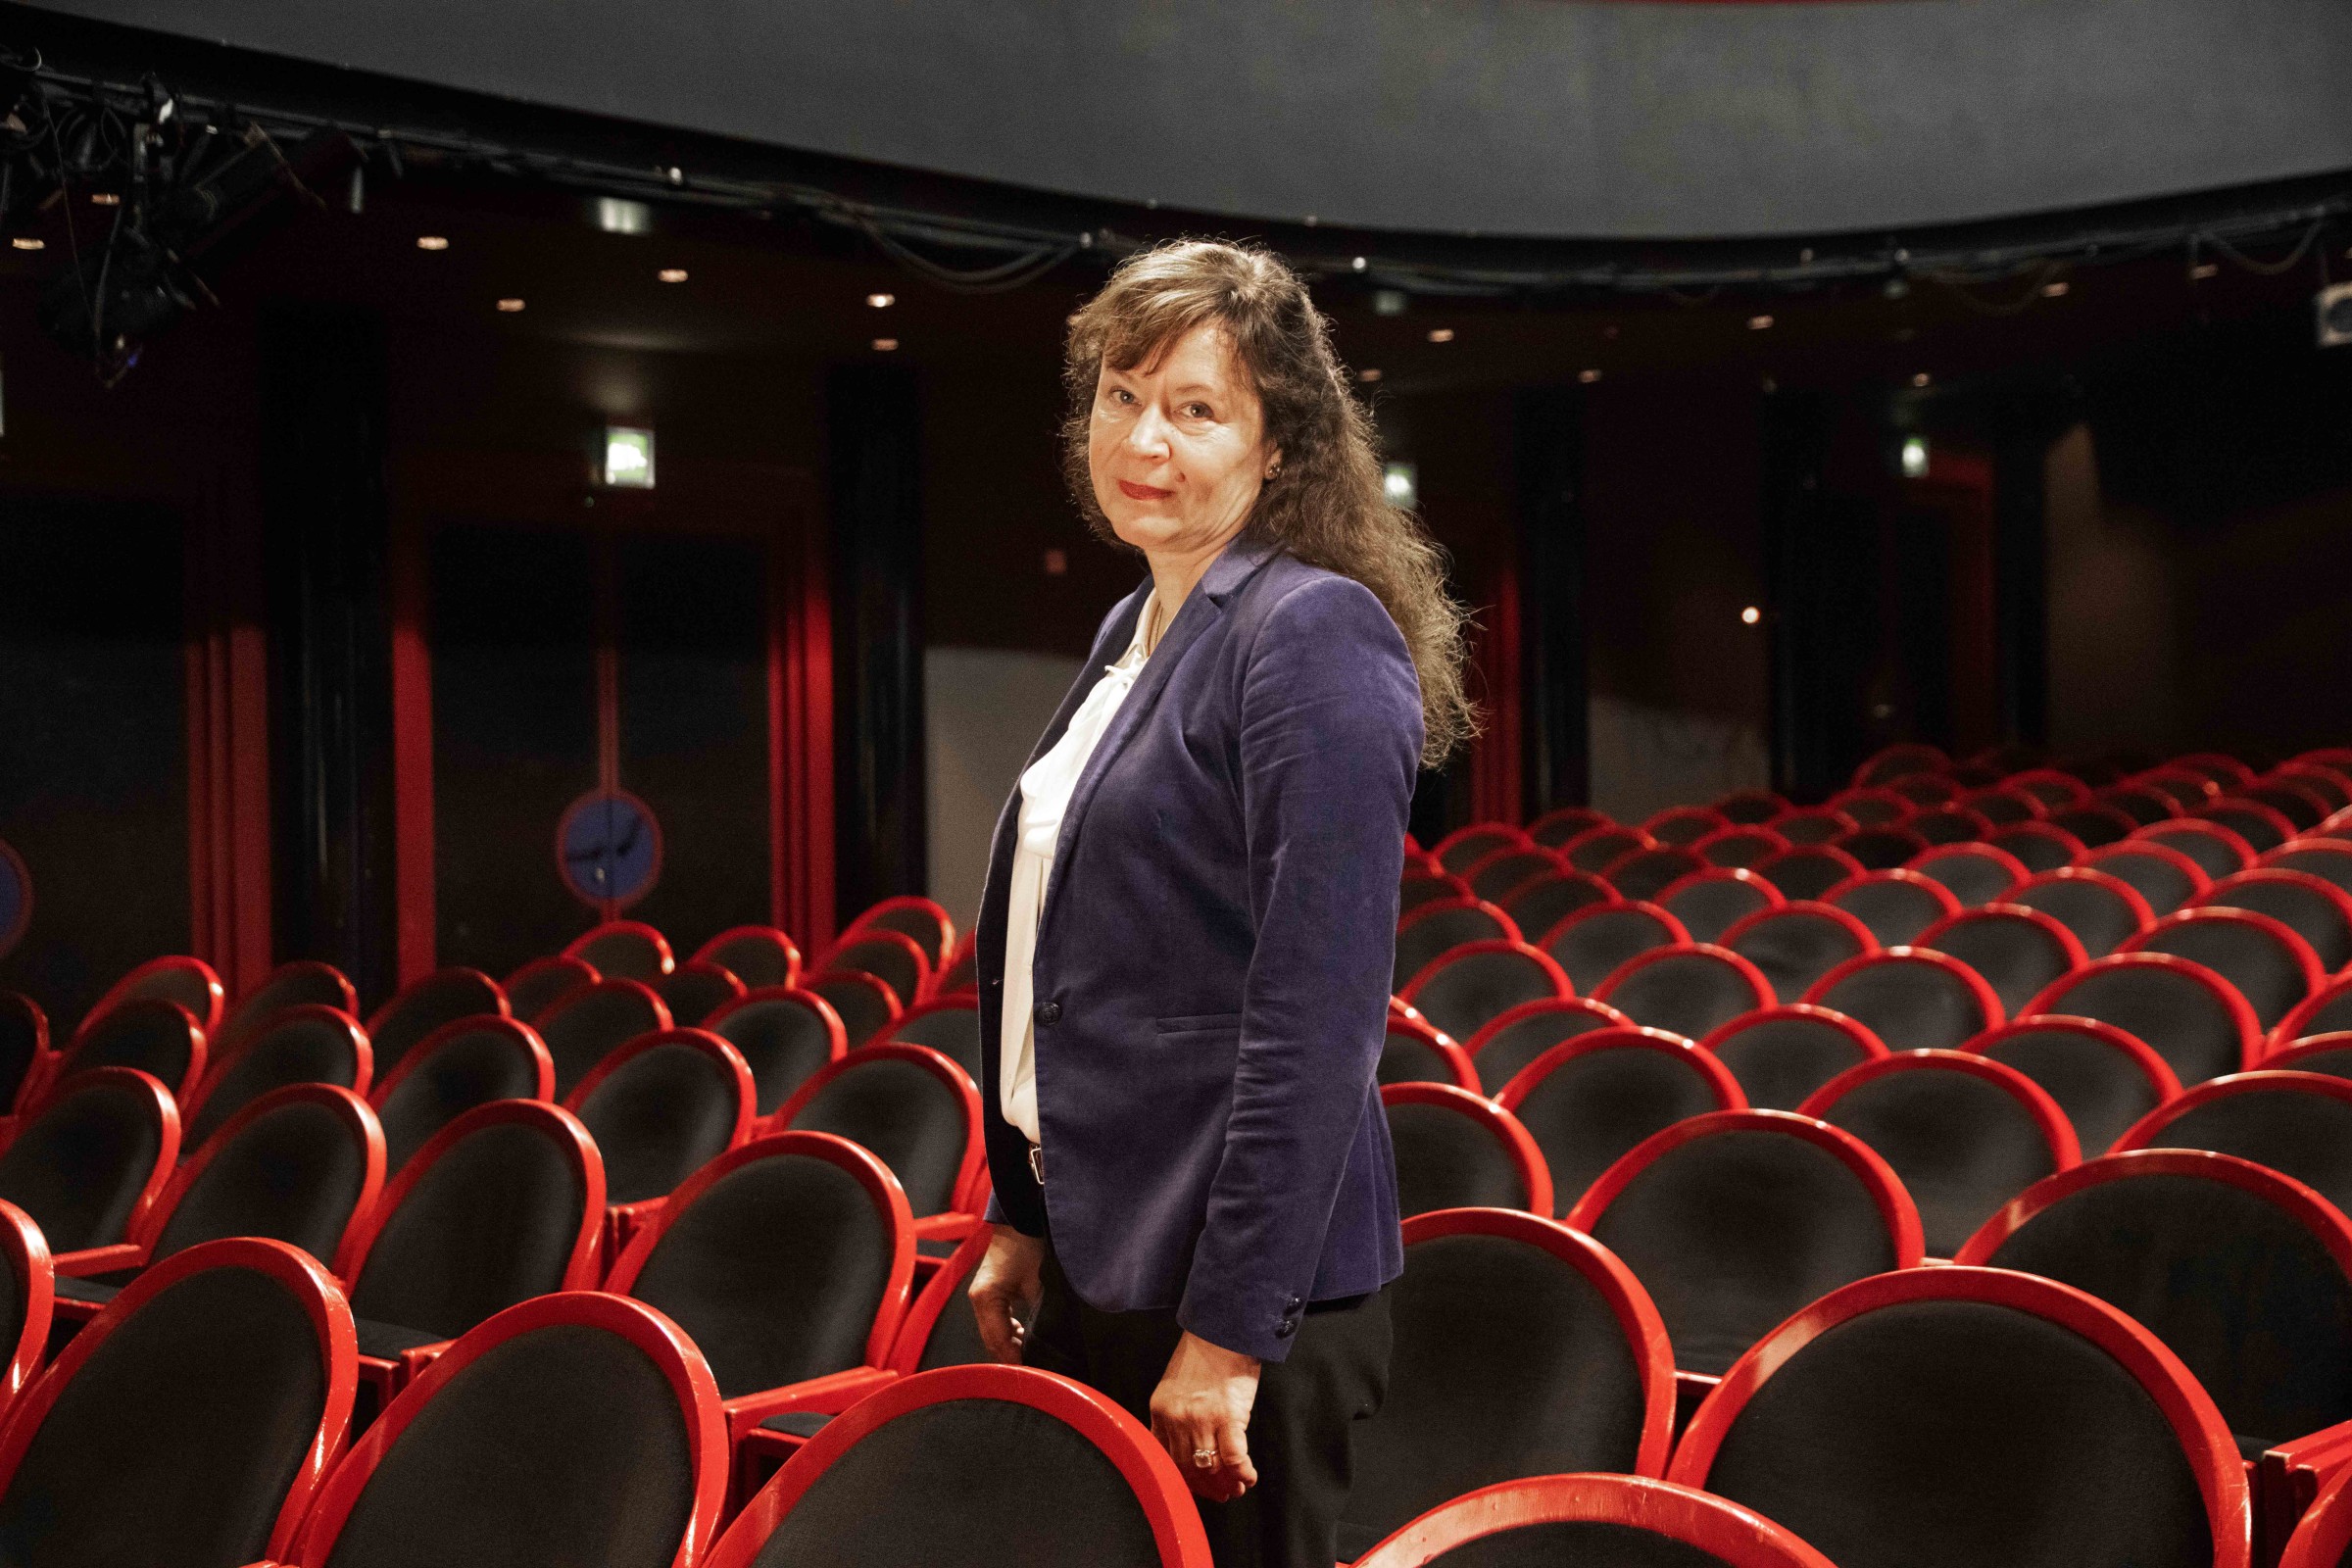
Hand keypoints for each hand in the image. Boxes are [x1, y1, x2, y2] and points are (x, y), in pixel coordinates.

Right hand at [968, 1225, 1044, 1363]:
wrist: (1021, 1221)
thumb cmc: (1029, 1245)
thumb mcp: (1039, 1282)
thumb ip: (1040, 1312)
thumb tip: (1049, 1340)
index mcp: (986, 1298)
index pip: (999, 1340)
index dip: (1017, 1359)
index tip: (1036, 1374)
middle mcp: (980, 1300)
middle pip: (994, 1341)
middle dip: (1015, 1357)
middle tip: (1040, 1370)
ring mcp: (982, 1298)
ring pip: (995, 1334)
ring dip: (1013, 1346)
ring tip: (1036, 1356)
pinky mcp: (989, 1295)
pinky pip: (998, 1323)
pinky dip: (1011, 1334)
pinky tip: (1027, 1337)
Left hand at [1149, 1330, 1261, 1502]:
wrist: (1224, 1331)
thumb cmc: (1204, 1356)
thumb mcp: (1174, 1386)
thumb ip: (1174, 1415)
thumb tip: (1187, 1448)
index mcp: (1161, 1410)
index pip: (1167, 1458)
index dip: (1184, 1479)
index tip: (1197, 1488)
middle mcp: (1178, 1418)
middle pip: (1188, 1467)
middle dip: (1206, 1487)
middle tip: (1221, 1494)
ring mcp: (1202, 1419)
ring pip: (1209, 1466)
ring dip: (1226, 1483)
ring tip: (1237, 1488)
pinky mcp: (1229, 1416)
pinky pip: (1234, 1457)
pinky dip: (1242, 1472)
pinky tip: (1249, 1478)